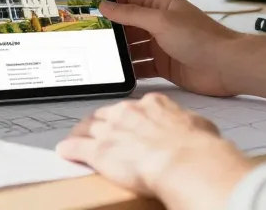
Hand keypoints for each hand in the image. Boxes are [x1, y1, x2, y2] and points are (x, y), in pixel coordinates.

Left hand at [57, 94, 249, 205]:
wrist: (186, 162)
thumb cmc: (198, 148)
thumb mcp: (200, 127)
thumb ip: (189, 124)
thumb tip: (195, 130)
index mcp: (153, 105)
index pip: (134, 107)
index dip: (127, 115)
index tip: (126, 121)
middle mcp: (128, 113)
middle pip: (106, 114)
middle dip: (100, 122)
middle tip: (97, 130)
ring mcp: (112, 130)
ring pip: (88, 128)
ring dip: (81, 134)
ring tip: (76, 138)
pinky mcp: (99, 152)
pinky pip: (78, 148)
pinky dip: (70, 150)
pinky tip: (65, 152)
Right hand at [100, 0, 241, 96]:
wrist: (226, 67)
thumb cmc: (201, 38)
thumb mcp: (161, 21)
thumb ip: (131, 14)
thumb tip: (107, 5)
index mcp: (161, 5)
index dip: (111, 2)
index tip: (91, 7)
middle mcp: (161, 23)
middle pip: (129, 25)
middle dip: (112, 30)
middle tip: (91, 35)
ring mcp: (162, 45)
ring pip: (134, 47)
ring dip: (121, 52)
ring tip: (101, 55)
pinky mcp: (165, 66)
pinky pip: (142, 66)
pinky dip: (131, 69)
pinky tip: (119, 72)